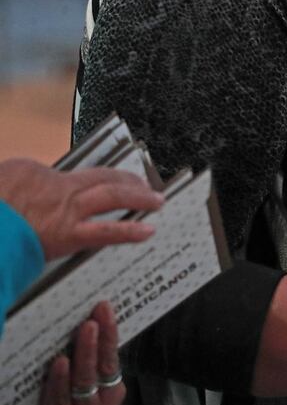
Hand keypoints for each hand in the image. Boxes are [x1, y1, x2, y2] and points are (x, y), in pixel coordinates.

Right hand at [0, 158, 162, 259]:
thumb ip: (14, 188)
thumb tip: (18, 197)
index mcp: (28, 170)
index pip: (60, 174)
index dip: (74, 183)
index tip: (84, 188)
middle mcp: (53, 184)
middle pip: (98, 176)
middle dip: (123, 179)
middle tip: (140, 182)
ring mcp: (65, 208)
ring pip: (111, 195)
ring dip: (137, 196)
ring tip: (155, 199)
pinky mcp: (69, 234)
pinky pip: (107, 231)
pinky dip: (130, 231)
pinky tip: (147, 230)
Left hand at [0, 302, 125, 404]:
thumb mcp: (81, 396)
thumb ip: (84, 370)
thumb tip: (79, 329)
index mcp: (111, 394)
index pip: (113, 359)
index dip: (111, 333)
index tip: (106, 308)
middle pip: (105, 366)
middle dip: (104, 336)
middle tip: (100, 311)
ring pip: (86, 379)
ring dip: (86, 352)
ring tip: (86, 328)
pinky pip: (60, 397)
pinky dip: (61, 379)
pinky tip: (61, 362)